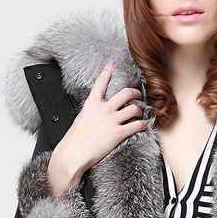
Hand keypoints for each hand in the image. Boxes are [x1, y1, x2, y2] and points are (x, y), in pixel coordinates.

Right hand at [47, 60, 146, 197]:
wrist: (73, 154)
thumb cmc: (75, 139)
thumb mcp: (81, 118)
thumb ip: (92, 111)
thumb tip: (98, 109)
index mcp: (92, 103)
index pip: (101, 82)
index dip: (108, 71)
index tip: (112, 63)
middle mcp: (103, 109)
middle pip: (125, 93)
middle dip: (135, 92)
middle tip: (137, 94)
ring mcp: (111, 121)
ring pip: (134, 108)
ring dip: (140, 110)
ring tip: (140, 113)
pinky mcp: (118, 134)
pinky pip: (137, 125)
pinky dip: (143, 124)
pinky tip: (143, 125)